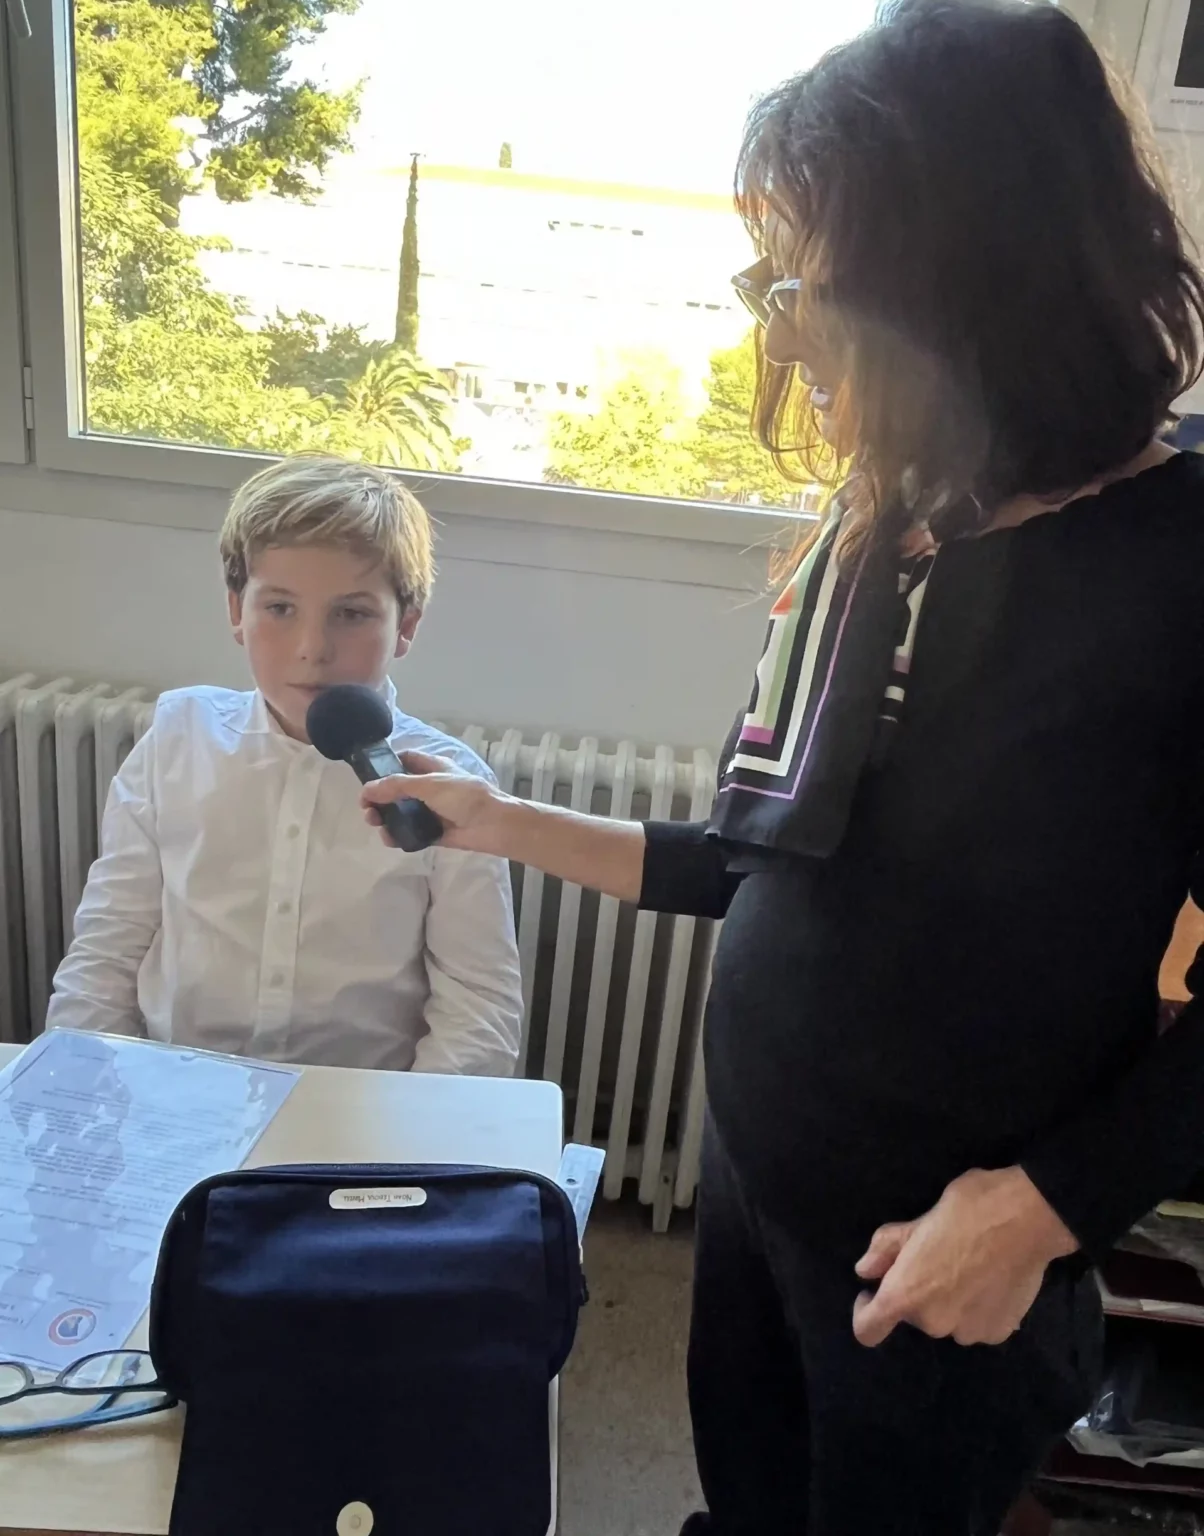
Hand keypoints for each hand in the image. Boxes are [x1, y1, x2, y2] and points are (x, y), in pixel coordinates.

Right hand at [361, 751, 508, 853]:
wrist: (495, 826)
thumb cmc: (466, 797)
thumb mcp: (430, 784)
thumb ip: (397, 785)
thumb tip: (367, 789)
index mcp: (432, 768)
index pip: (404, 760)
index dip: (385, 767)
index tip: (366, 779)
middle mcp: (430, 788)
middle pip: (397, 790)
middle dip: (379, 799)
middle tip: (368, 810)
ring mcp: (431, 811)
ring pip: (401, 813)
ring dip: (385, 818)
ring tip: (377, 825)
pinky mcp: (433, 832)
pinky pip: (410, 833)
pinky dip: (398, 836)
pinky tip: (391, 839)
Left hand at [851, 1167, 1076, 1348]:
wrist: (1027, 1219)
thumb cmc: (966, 1210)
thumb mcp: (916, 1221)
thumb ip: (886, 1249)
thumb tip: (866, 1270)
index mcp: (906, 1295)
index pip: (868, 1330)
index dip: (864, 1312)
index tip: (873, 1291)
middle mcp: (934, 1323)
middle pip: (914, 1316)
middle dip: (917, 1291)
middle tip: (935, 1258)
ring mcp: (968, 1332)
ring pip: (946, 1320)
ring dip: (949, 1302)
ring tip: (968, 1267)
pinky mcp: (999, 1332)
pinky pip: (976, 1323)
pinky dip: (977, 1308)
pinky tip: (990, 1280)